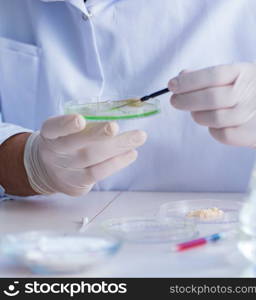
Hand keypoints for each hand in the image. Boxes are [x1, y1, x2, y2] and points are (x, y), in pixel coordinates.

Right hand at [24, 115, 146, 195]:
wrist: (48, 171)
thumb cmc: (66, 142)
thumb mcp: (67, 131)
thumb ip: (87, 125)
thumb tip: (123, 114)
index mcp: (50, 134)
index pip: (54, 128)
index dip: (65, 124)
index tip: (79, 120)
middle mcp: (55, 153)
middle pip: (77, 143)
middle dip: (98, 134)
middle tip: (115, 126)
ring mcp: (66, 171)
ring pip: (92, 158)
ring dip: (118, 147)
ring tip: (139, 137)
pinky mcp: (77, 184)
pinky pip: (99, 173)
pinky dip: (117, 163)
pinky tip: (132, 153)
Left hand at [168, 63, 255, 146]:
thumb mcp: (245, 76)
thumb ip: (215, 76)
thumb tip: (182, 77)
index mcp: (253, 72)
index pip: (213, 75)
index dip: (188, 81)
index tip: (172, 85)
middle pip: (211, 98)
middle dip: (186, 100)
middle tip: (175, 101)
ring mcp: (255, 117)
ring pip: (213, 118)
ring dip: (197, 115)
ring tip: (195, 112)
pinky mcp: (252, 136)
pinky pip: (221, 134)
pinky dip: (212, 129)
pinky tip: (214, 123)